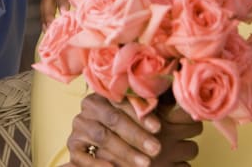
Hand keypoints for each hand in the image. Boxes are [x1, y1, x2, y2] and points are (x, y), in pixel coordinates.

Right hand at [40, 0, 138, 29]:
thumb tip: (107, 0)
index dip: (62, 1)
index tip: (65, 13)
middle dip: (48, 13)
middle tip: (50, 29)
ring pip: (48, 0)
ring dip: (46, 15)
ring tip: (48, 32)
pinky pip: (54, 1)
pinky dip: (51, 13)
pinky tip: (55, 26)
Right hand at [66, 93, 200, 166]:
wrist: (104, 138)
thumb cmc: (127, 122)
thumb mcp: (136, 112)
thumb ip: (151, 105)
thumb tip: (178, 101)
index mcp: (107, 91)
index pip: (123, 100)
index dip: (141, 115)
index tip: (159, 128)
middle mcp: (90, 106)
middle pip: (114, 119)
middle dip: (137, 136)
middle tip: (157, 149)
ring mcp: (79, 125)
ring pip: (101, 137)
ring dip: (124, 151)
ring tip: (145, 163)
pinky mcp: (73, 146)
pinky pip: (83, 155)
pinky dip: (98, 164)